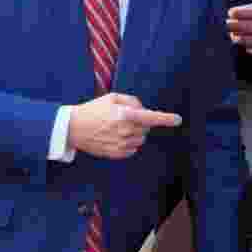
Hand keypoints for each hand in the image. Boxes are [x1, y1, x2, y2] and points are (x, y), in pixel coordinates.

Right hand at [67, 93, 181, 158]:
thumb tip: (144, 110)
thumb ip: (132, 101)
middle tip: (124, 119)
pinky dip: (129, 144)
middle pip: (146, 129)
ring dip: (135, 134)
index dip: (166, 119)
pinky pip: (132, 149)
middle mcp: (125, 131)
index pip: (151, 118)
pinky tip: (115, 137)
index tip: (178, 119)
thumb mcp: (112, 98)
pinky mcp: (116, 154)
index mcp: (125, 115)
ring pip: (140, 140)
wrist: (72, 128)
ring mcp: (121, 144)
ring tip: (118, 128)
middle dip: (141, 123)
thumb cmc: (93, 110)